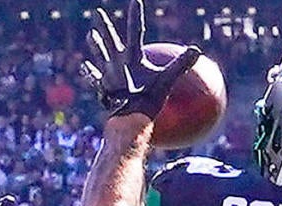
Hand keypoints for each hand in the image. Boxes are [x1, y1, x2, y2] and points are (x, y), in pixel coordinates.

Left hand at [82, 0, 199, 119]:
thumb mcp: (166, 81)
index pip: (135, 30)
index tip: (135, 0)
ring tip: (90, 35)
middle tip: (97, 12)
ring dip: (95, 44)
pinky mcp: (103, 86)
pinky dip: (90, 72)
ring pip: (100, 54)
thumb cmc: (148, 99)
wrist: (128, 117)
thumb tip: (196, 51)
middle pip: (109, 39)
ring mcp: (108, 74)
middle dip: (104, 25)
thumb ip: (180, 65)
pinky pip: (95, 77)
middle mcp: (117, 62)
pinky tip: (84, 67)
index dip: (136, 15)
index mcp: (132, 56)